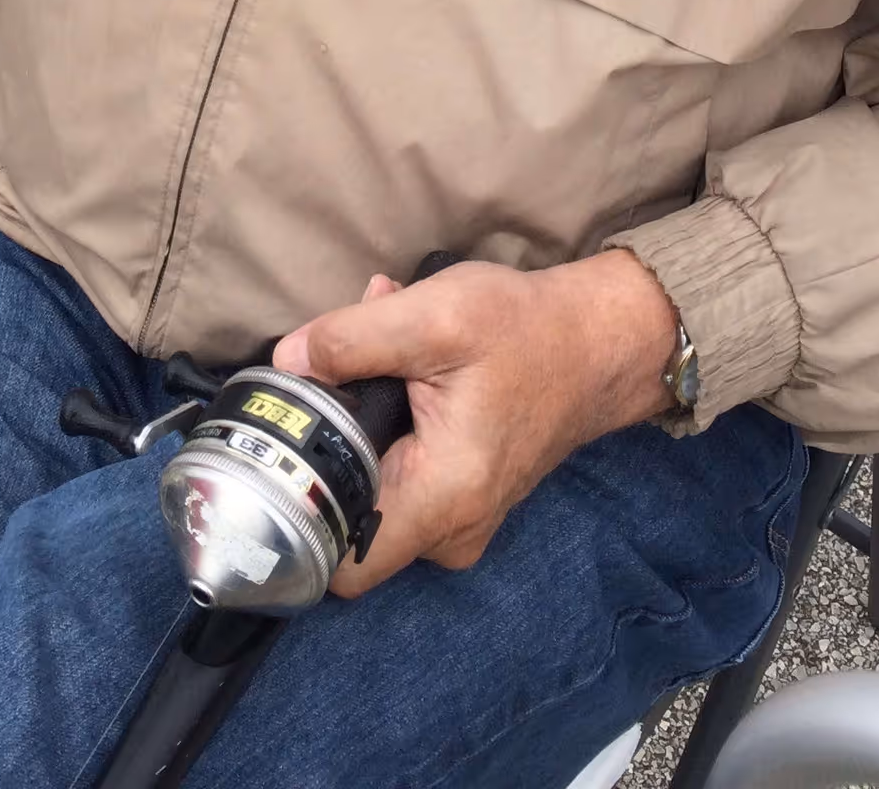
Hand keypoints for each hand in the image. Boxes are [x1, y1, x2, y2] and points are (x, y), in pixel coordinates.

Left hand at [273, 252, 678, 597]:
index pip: (340, 564)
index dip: (298, 518)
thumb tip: (286, 363)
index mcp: (442, 499)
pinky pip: (403, 477)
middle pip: (348, 514)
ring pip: (374, 489)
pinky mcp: (465, 499)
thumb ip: (352, 340)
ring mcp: (462, 521)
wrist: (599, 342)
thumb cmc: (526, 328)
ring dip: (364, 423)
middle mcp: (451, 532)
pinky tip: (408, 366)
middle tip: (346, 369)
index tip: (278, 460)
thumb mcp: (433, 314)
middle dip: (334, 442)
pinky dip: (393, 426)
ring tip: (386, 353)